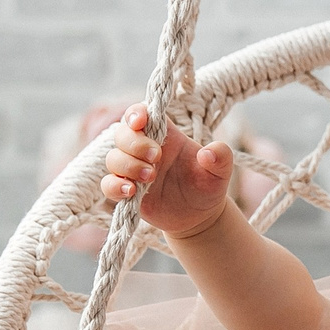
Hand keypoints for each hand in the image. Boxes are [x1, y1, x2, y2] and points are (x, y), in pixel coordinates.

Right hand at [99, 104, 234, 241]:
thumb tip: (208, 153)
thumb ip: (221, 156)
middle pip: (122, 134)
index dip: (135, 113)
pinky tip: (131, 192)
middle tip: (156, 158)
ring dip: (127, 165)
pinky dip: (115, 186)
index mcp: (164, 135)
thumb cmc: (207, 186)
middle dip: (135, 144)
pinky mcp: (127, 192)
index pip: (141, 113)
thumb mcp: (221, 170)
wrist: (200, 216)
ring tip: (150, 177)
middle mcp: (144, 149)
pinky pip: (108, 185)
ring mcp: (132, 170)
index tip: (141, 122)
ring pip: (113, 158)